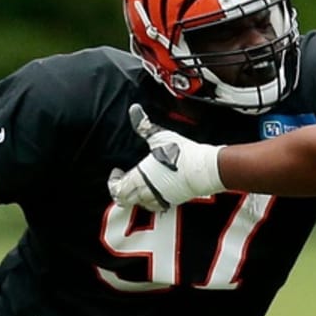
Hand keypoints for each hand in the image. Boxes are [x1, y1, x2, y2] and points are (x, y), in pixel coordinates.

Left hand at [107, 104, 223, 211]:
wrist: (203, 169)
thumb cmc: (181, 154)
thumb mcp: (158, 136)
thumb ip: (143, 125)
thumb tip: (134, 110)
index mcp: (139, 178)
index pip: (117, 189)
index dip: (113, 182)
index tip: (117, 172)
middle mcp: (147, 192)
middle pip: (125, 200)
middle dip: (122, 190)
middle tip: (124, 180)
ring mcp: (160, 198)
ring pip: (140, 204)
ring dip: (136, 195)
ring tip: (140, 183)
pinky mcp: (172, 201)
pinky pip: (156, 205)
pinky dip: (151, 200)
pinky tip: (156, 189)